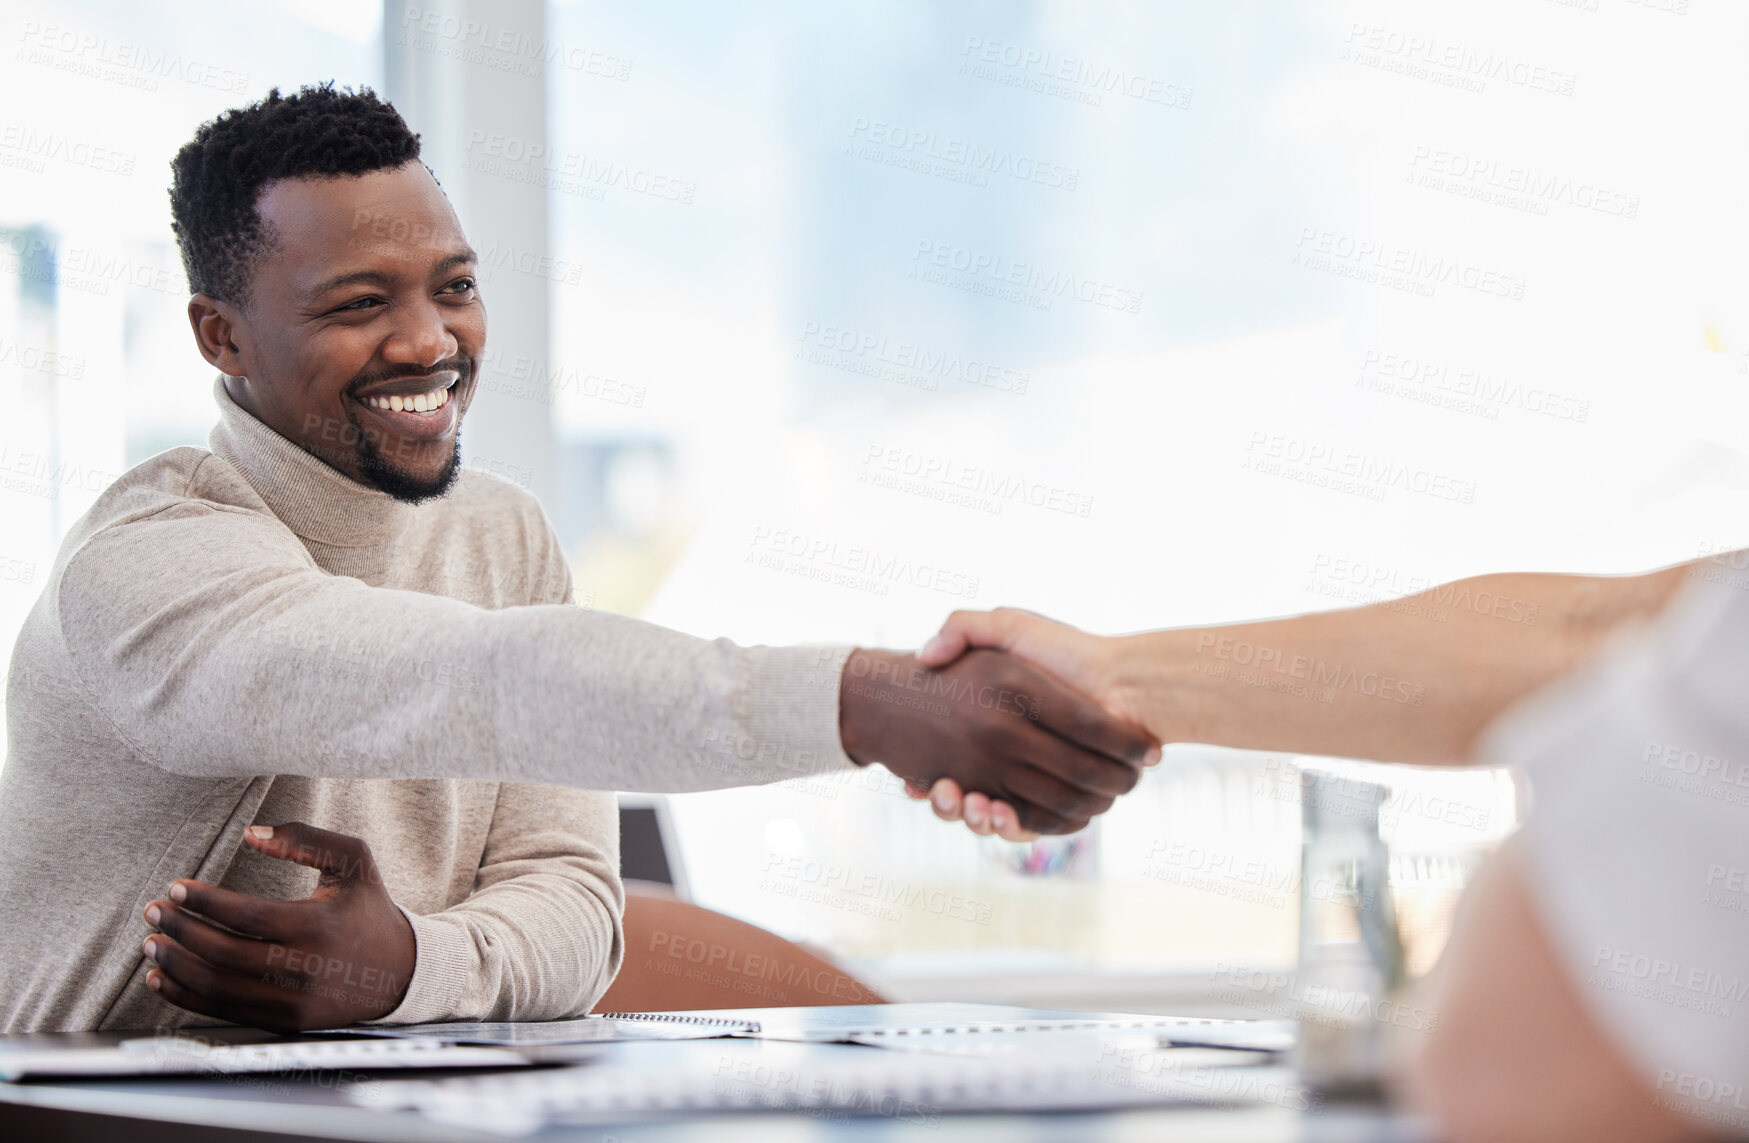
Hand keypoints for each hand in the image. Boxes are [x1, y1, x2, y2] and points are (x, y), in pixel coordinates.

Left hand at [141, 822, 414, 1032]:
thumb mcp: (353, 861)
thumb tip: (251, 832)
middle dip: (179, 930)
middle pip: (222, 952)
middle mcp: (303, 968)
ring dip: (176, 964)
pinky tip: (163, 978)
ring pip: (217, 986)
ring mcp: (292, 1001)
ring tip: (152, 942)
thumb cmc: (369, 909)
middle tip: (154, 910)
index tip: (176, 887)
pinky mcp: (284, 1021)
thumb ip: (305, 839)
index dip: (203, 901)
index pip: (244, 915)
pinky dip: (186, 996)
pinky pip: (224, 1011)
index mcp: (318, 926)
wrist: (400, 970)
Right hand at [839, 647, 1151, 834]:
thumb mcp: (1007, 627)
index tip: (912, 783)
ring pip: (992, 818)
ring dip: (977, 820)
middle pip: (966, 798)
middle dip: (950, 805)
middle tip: (940, 795)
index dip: (926, 782)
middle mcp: (1010, 759)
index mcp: (994, 729)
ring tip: (973, 805)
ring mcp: (1033, 782)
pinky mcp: (1059, 802)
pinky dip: (1013, 828)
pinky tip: (1000, 815)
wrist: (1128, 682)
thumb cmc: (1065, 649)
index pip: (945, 764)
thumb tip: (925, 656)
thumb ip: (964, 628)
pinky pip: (1030, 826)